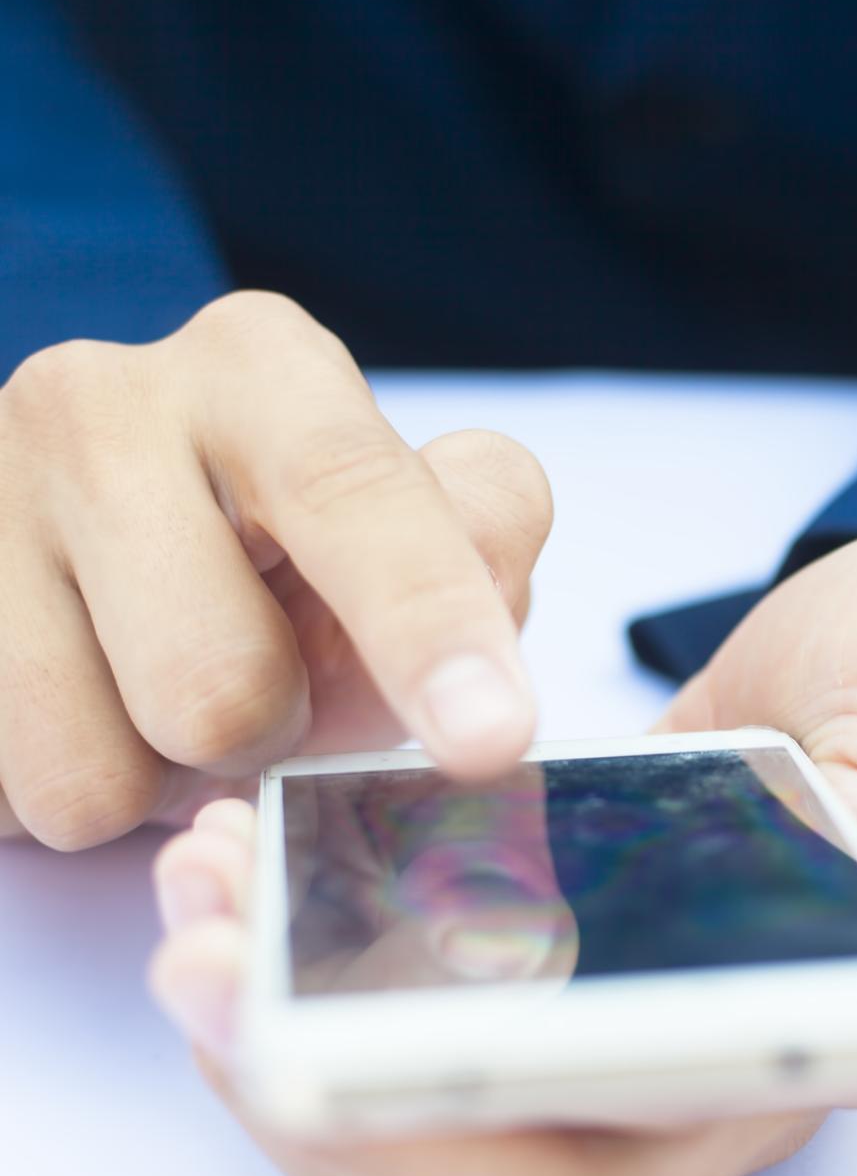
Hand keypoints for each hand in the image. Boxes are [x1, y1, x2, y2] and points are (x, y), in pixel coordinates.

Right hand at [0, 291, 548, 847]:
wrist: (97, 544)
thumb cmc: (286, 546)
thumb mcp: (411, 523)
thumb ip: (479, 545)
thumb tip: (482, 664)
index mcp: (260, 372)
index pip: (353, 494)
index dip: (428, 625)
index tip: (490, 738)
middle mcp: (99, 405)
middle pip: (222, 688)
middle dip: (269, 737)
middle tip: (264, 687)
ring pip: (95, 777)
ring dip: (156, 784)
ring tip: (156, 698)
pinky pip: (9, 802)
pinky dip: (66, 795)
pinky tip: (78, 711)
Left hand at [151, 800, 821, 1175]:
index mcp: (824, 1046)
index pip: (627, 1163)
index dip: (457, 1126)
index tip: (312, 1029)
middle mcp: (710, 1079)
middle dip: (320, 1094)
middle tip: (203, 955)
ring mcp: (621, 1025)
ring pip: (428, 1139)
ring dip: (285, 1039)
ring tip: (209, 891)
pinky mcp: (555, 959)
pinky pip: (409, 1025)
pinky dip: (313, 965)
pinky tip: (262, 855)